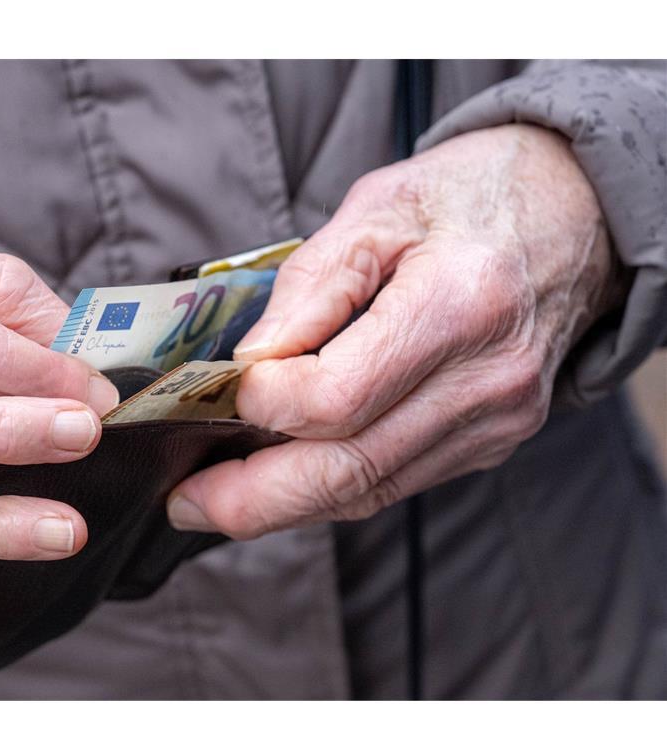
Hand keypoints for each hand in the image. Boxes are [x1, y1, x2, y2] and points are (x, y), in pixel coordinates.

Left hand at [168, 125, 619, 536]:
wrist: (575, 214)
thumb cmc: (467, 197)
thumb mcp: (377, 208)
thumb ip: (310, 287)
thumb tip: (249, 363)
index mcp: (459, 305)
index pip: (337, 399)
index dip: (264, 405)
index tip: (219, 388)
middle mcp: (486, 381)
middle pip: (349, 471)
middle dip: (252, 499)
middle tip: (183, 500)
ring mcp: (495, 422)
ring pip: (368, 491)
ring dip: (282, 505)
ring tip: (212, 499)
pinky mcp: (490, 442)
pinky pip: (394, 482)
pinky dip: (328, 488)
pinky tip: (279, 480)